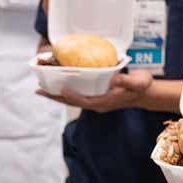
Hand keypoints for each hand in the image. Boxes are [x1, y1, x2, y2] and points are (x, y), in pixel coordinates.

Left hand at [37, 70, 153, 112]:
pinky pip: (76, 95)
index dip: (72, 96)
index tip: (60, 88)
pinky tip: (57, 84)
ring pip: (71, 99)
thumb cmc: (142, 86)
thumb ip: (127, 81)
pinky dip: (65, 91)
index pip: (84, 100)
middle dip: (55, 97)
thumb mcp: (138, 82)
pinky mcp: (95, 96)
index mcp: (104, 102)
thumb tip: (115, 78)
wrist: (145, 93)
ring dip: (56, 94)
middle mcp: (97, 104)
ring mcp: (95, 101)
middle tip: (38, 90)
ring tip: (41, 88)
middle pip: (71, 102)